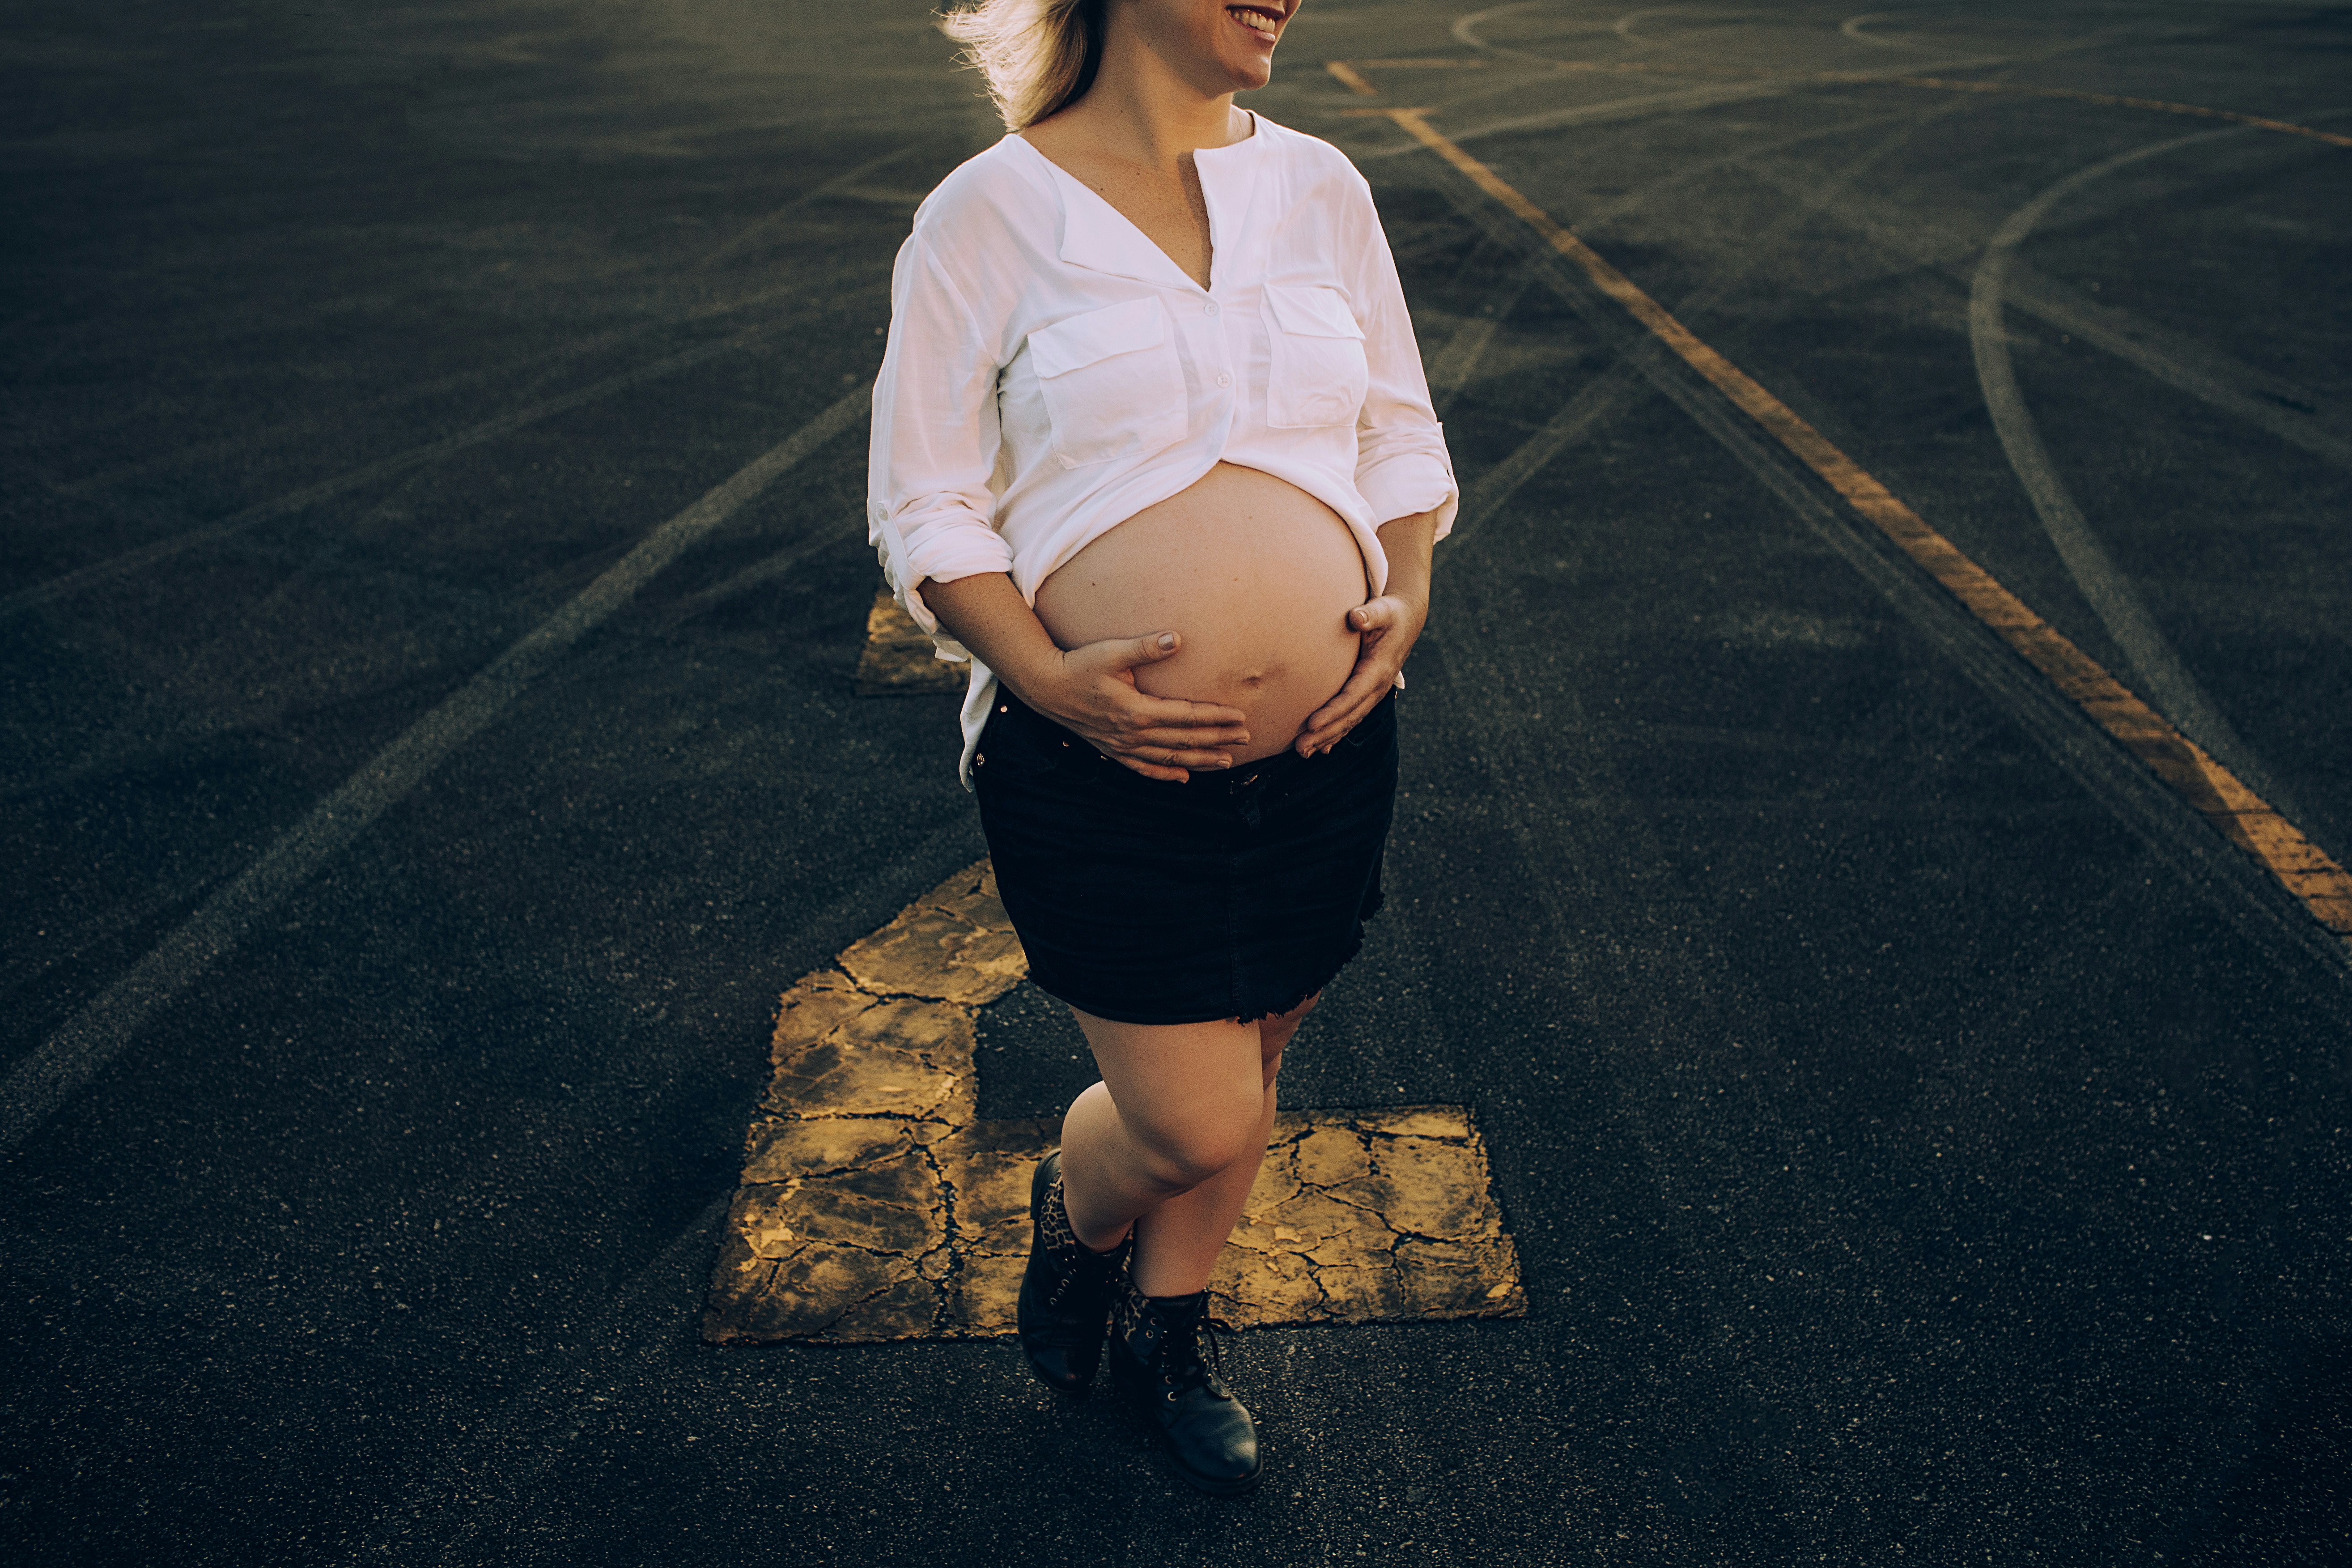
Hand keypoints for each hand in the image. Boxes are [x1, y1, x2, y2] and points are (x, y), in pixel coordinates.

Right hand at [1020, 631, 1250, 782]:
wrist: (1046, 688)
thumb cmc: (1079, 666)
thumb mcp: (1111, 652)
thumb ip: (1145, 647)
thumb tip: (1177, 639)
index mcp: (1137, 711)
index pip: (1186, 716)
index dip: (1216, 717)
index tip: (1241, 716)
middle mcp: (1133, 734)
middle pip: (1184, 741)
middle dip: (1218, 739)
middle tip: (1247, 737)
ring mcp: (1122, 746)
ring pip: (1169, 759)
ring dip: (1199, 760)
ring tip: (1226, 761)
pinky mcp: (1113, 750)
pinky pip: (1143, 768)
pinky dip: (1164, 774)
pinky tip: (1182, 777)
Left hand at [1294, 592, 1425, 755]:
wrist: (1407, 620)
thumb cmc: (1390, 613)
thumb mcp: (1383, 610)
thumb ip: (1370, 614)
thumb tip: (1357, 617)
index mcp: (1378, 671)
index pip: (1352, 696)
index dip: (1332, 712)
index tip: (1311, 723)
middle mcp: (1377, 688)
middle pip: (1349, 716)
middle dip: (1325, 733)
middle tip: (1300, 747)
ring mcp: (1374, 694)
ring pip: (1349, 721)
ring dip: (1327, 738)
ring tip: (1303, 752)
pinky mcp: (1368, 694)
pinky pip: (1351, 717)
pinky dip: (1337, 733)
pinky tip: (1321, 748)